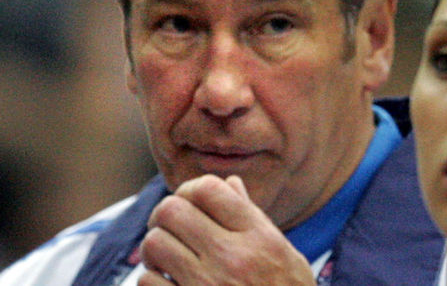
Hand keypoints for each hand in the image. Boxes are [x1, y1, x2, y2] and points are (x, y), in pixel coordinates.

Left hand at [139, 174, 315, 284]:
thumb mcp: (284, 254)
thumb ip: (253, 218)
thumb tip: (230, 185)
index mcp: (259, 237)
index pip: (209, 189)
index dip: (191, 189)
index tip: (190, 202)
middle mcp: (233, 257)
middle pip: (173, 210)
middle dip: (166, 215)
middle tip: (171, 227)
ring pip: (154, 243)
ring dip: (156, 248)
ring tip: (167, 257)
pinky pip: (147, 282)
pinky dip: (152, 281)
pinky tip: (168, 284)